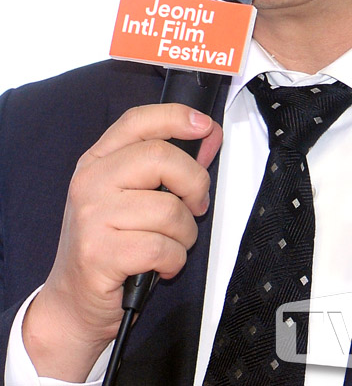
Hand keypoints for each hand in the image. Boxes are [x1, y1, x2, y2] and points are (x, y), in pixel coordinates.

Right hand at [22, 102, 222, 380]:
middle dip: (194, 182)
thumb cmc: (110, 245)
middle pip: (160, 157)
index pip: (138, 121)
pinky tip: (161, 266)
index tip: (205, 125)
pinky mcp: (99, 254)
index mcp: (97, 161)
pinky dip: (173, 260)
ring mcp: (92, 217)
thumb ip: (168, 165)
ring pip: (169, 209)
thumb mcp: (132, 196)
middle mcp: (90, 182)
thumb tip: (209, 135)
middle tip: (197, 205)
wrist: (72, 304)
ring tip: (171, 245)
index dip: (176, 117)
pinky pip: (161, 247)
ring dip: (185, 233)